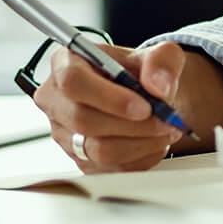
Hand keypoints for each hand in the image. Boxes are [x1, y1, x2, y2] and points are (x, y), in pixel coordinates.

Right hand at [31, 41, 194, 171]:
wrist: (146, 98)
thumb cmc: (142, 73)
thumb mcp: (160, 55)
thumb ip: (163, 61)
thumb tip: (158, 86)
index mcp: (66, 62)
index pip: (73, 81)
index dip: (108, 97)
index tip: (144, 106)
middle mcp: (57, 99)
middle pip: (83, 120)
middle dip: (132, 124)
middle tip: (164, 120)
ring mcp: (65, 134)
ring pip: (98, 150)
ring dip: (141, 143)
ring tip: (165, 130)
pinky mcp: (80, 160)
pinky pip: (110, 168)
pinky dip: (141, 157)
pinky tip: (155, 142)